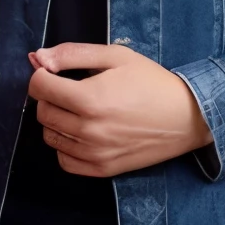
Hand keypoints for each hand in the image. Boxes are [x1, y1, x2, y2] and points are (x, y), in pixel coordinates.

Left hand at [29, 43, 211, 177]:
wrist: (186, 117)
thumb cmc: (151, 81)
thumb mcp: (115, 56)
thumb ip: (72, 54)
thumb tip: (38, 57)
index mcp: (90, 98)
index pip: (38, 87)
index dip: (42, 75)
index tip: (55, 73)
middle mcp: (88, 130)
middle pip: (42, 112)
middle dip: (49, 97)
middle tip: (70, 89)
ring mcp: (95, 153)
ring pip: (50, 137)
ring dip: (56, 121)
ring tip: (78, 110)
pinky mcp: (103, 170)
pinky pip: (64, 161)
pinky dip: (65, 146)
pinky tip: (81, 133)